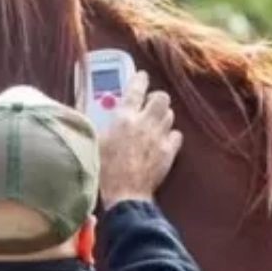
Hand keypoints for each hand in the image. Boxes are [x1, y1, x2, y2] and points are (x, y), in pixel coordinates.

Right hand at [98, 70, 183, 209]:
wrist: (124, 193)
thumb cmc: (104, 169)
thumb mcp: (95, 142)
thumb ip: (100, 124)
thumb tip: (99, 114)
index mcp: (124, 118)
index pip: (135, 89)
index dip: (140, 80)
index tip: (142, 76)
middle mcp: (144, 123)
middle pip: (161, 98)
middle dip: (155, 98)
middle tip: (148, 104)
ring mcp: (159, 137)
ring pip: (169, 114)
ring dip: (162, 115)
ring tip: (153, 122)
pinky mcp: (168, 152)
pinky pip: (176, 135)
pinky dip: (170, 134)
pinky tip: (162, 140)